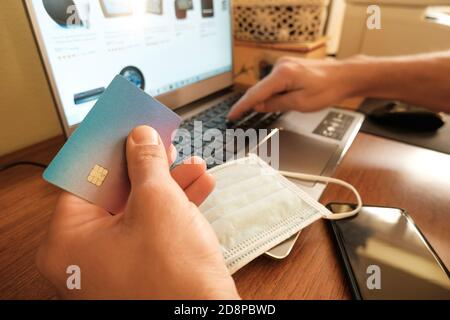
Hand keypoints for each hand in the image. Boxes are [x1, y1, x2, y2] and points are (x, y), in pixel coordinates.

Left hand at [37, 126, 238, 299]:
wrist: (206, 319)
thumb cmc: (172, 277)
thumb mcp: (158, 202)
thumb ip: (146, 162)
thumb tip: (141, 138)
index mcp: (70, 239)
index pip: (84, 178)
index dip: (110, 149)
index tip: (128, 129)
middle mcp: (86, 255)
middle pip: (115, 193)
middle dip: (148, 166)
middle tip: (163, 144)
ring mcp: (114, 263)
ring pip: (139, 209)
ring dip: (169, 185)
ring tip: (192, 165)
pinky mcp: (141, 268)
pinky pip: (152, 228)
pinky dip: (175, 208)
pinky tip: (199, 186)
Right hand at [228, 57, 352, 119]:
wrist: (345, 76)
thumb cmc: (328, 89)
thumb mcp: (300, 103)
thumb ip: (276, 104)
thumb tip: (259, 106)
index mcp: (282, 74)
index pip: (255, 93)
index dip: (241, 106)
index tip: (232, 115)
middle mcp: (281, 65)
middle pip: (260, 89)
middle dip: (256, 104)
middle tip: (253, 118)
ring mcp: (285, 64)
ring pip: (268, 86)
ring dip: (269, 98)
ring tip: (288, 106)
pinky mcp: (289, 66)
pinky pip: (276, 82)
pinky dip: (275, 92)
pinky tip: (286, 99)